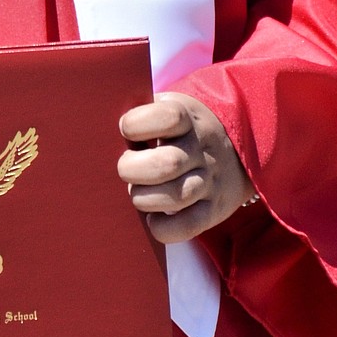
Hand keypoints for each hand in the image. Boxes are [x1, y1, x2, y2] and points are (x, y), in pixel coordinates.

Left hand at [117, 93, 253, 243]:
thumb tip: (99, 131)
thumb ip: (142, 114)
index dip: (137, 125)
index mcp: (187, 118)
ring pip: (177, 196)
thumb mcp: (169, 108)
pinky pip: (189, 225)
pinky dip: (164, 228)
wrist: (237, 149)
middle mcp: (201, 149)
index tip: (125, 130)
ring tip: (137, 194)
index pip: (167, 118)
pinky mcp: (214, 209)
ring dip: (145, 199)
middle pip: (167, 164)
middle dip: (134, 170)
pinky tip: (153, 220)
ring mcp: (210, 180)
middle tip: (126, 169)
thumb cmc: (181, 130)